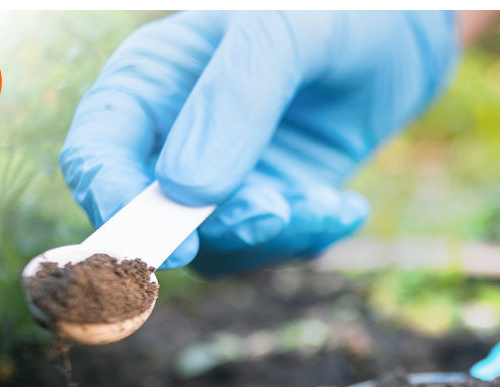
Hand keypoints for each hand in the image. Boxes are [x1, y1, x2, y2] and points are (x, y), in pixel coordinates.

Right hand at [59, 10, 457, 273]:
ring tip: (331, 202)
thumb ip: (233, 98)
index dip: (117, 207)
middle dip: (216, 232)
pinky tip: (346, 207)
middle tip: (277, 212)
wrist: (404, 36)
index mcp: (149, 82)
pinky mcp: (269, 205)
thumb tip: (185, 191)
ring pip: (215, 249)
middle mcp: (173, 138)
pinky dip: (307, 240)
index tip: (172, 247)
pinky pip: (269, 250)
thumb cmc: (337, 13)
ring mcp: (222, 179)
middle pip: (153, 219)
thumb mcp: (285, 32)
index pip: (96, 154)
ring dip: (273, 239)